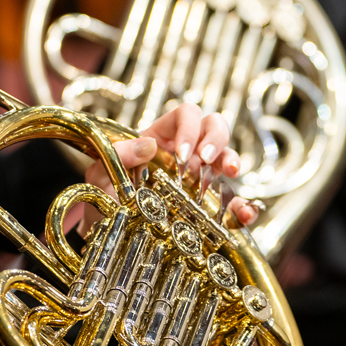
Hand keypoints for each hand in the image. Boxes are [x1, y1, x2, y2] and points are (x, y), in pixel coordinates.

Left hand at [79, 103, 258, 236]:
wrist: (108, 231)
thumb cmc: (105, 196)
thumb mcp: (101, 174)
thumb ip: (118, 156)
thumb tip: (148, 145)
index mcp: (161, 137)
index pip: (184, 115)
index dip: (189, 126)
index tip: (182, 151)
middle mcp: (185, 152)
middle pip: (213, 127)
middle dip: (216, 138)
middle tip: (205, 159)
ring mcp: (199, 176)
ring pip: (227, 156)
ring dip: (232, 160)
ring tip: (230, 173)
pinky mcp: (208, 205)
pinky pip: (233, 201)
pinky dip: (243, 205)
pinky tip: (244, 214)